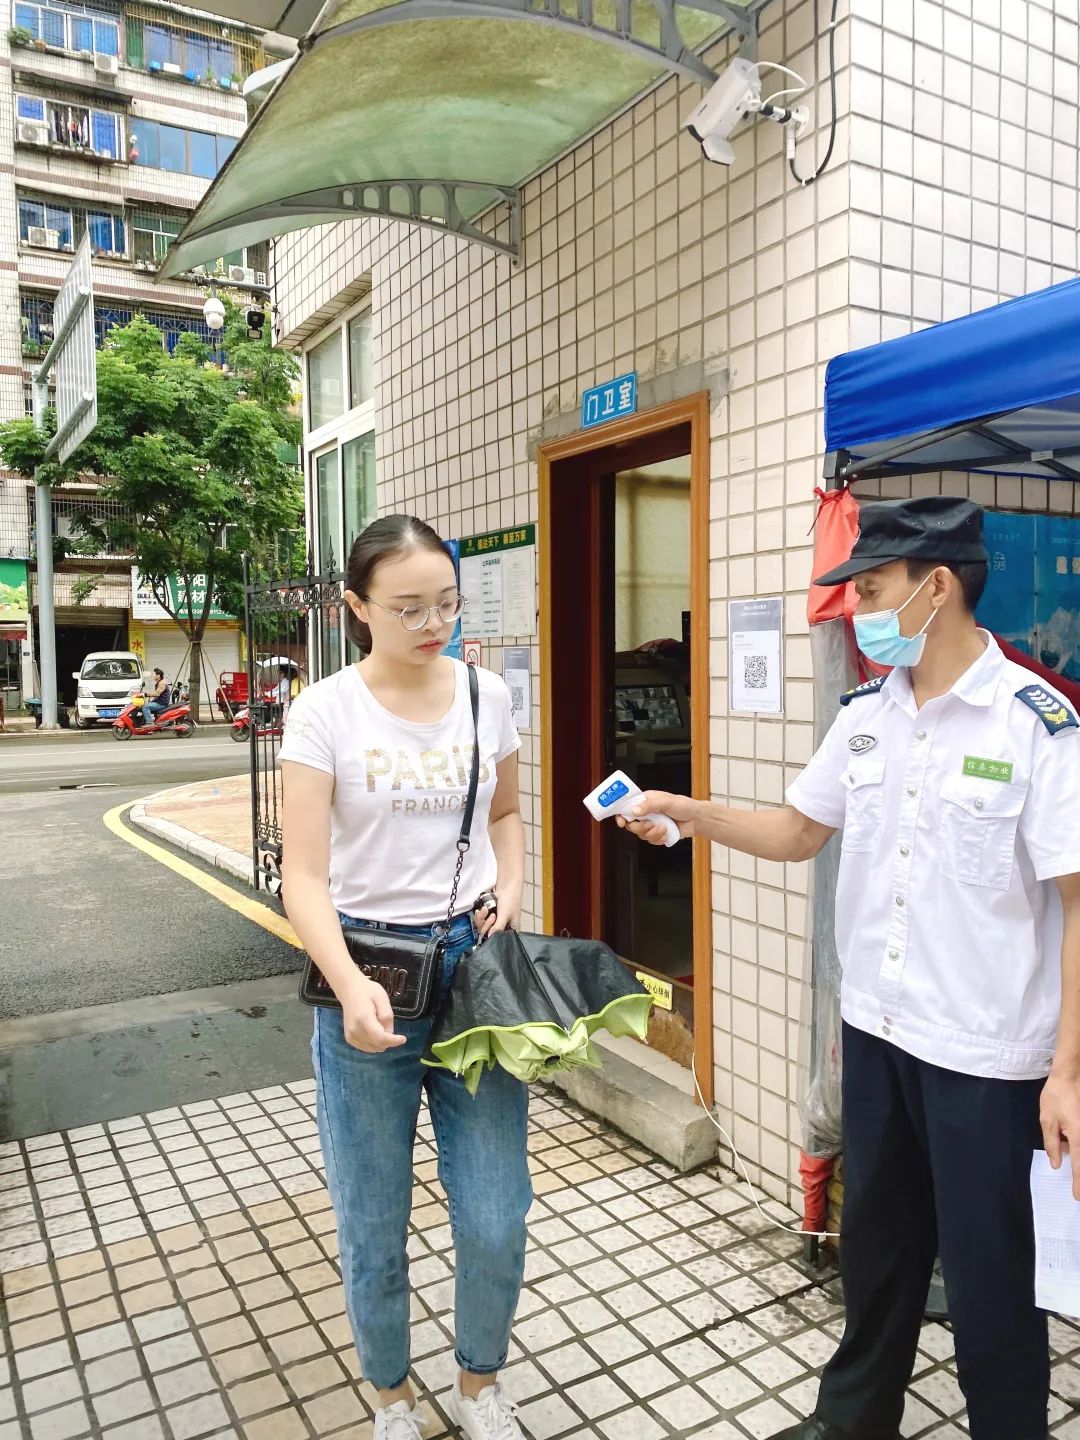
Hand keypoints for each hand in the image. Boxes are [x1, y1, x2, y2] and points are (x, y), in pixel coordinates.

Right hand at [341, 978, 406, 1053]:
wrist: (349, 990)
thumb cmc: (368, 991)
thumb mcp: (382, 999)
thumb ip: (387, 1017)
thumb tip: (389, 1033)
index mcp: (363, 1019)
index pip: (380, 1038)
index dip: (393, 1041)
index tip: (403, 1039)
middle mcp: (355, 1031)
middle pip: (378, 1045)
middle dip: (388, 1039)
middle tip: (387, 1024)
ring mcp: (350, 1036)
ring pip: (373, 1048)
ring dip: (381, 1042)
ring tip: (378, 1025)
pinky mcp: (349, 1039)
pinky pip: (367, 1047)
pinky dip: (373, 1043)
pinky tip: (373, 1030)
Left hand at [478, 887, 519, 939]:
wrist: (507, 886)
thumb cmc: (511, 900)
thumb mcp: (505, 915)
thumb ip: (497, 927)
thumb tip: (489, 937)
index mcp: (511, 930)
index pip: (499, 939)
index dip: (492, 936)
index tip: (490, 929)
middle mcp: (503, 927)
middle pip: (489, 933)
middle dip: (486, 924)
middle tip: (491, 915)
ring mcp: (495, 921)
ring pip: (483, 926)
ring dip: (482, 918)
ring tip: (486, 910)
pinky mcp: (489, 916)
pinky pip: (481, 919)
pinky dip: (480, 915)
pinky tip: (483, 909)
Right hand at [616, 791, 697, 845]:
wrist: (697, 819)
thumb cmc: (684, 805)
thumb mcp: (667, 802)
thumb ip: (650, 805)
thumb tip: (634, 810)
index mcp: (645, 801)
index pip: (626, 807)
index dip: (621, 815)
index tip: (622, 822)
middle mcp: (646, 812)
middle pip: (631, 824)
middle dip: (640, 828)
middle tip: (651, 825)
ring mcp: (651, 823)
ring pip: (640, 834)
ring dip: (652, 834)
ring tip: (663, 829)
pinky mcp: (657, 833)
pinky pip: (650, 840)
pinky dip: (658, 839)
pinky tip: (666, 834)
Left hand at [1041, 1068, 1079, 1199]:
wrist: (1071, 1075)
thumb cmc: (1057, 1096)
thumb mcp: (1047, 1120)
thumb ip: (1052, 1144)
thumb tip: (1056, 1164)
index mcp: (1078, 1137)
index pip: (1079, 1166)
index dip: (1078, 1183)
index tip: (1077, 1196)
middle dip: (1079, 1172)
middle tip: (1076, 1185)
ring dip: (1075, 1151)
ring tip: (1064, 1135)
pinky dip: (1075, 1143)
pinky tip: (1067, 1137)